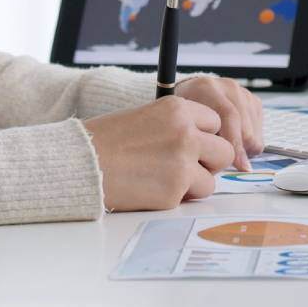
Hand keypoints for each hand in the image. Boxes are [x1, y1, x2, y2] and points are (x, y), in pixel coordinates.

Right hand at [83, 96, 234, 211]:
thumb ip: (178, 126)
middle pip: (224, 151)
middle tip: (187, 166)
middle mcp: (185, 131)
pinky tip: (153, 187)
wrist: (83, 162)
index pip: (215, 122)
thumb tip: (206, 145)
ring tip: (165, 178)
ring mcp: (183, 161)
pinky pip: (192, 197)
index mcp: (177, 108)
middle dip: (209, 162)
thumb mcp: (148, 117)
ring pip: (212, 179)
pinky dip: (178, 197)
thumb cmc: (109, 140)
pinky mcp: (176, 189)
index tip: (190, 144)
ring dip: (195, 183)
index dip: (204, 136)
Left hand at [175, 75, 263, 171]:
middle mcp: (228, 88)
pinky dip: (250, 141)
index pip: (229, 115)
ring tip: (228, 148)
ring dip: (245, 147)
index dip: (235, 143)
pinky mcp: (254, 101)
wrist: (193, 94)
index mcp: (208, 88)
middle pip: (245, 127)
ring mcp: (243, 93)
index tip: (240, 165)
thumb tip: (219, 160)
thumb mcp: (185, 123)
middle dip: (241, 150)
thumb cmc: (188, 113)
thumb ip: (199, 137)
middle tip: (229, 161)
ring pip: (255, 132)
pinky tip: (235, 139)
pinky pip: (260, 131)